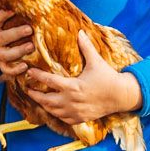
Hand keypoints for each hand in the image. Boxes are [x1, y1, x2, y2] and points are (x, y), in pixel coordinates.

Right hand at [0, 11, 33, 71]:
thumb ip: (7, 16)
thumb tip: (27, 4)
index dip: (4, 15)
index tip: (13, 11)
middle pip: (4, 38)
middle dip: (17, 33)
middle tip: (29, 29)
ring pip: (7, 55)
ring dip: (20, 51)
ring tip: (31, 46)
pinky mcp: (1, 65)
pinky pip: (8, 70)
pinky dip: (16, 70)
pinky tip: (25, 66)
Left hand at [18, 36, 141, 127]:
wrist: (121, 96)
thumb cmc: (108, 77)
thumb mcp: (96, 61)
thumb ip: (86, 47)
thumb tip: (80, 32)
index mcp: (73, 86)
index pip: (49, 81)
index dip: (37, 76)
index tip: (29, 72)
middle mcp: (71, 101)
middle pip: (46, 100)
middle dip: (35, 95)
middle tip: (28, 89)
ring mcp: (76, 111)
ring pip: (53, 111)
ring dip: (44, 105)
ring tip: (38, 99)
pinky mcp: (81, 118)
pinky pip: (63, 119)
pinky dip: (56, 114)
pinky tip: (53, 109)